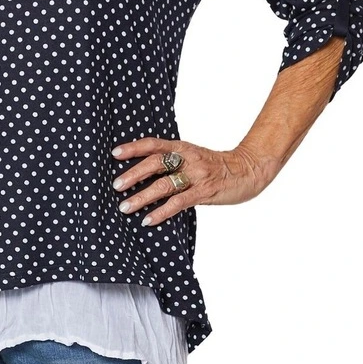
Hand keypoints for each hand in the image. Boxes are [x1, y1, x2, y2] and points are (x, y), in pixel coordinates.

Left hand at [110, 137, 274, 225]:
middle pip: (155, 164)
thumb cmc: (216, 166)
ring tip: (125, 207)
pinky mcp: (204, 192)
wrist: (248, 170)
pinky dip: (161, 212)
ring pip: (164, 185)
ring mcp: (196, 176)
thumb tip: (143, 170)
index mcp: (183, 147)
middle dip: (133, 175)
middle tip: (115, 186)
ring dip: (142, 197)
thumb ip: (173, 160)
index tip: (115, 154)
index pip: (154, 144)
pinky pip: (179, 203)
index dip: (134, 148)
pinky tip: (148, 219)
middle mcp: (188, 159)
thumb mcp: (193, 156)